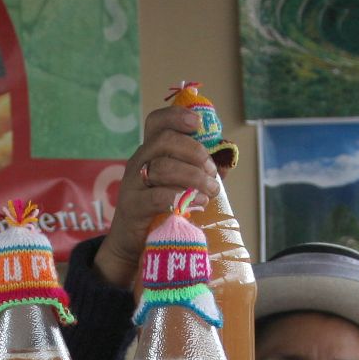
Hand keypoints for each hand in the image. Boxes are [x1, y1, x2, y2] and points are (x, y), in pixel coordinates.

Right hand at [96, 105, 221, 287]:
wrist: (131, 242)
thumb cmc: (160, 209)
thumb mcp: (181, 185)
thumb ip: (202, 170)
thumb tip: (228, 157)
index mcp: (150, 152)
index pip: (157, 122)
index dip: (176, 117)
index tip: (197, 123)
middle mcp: (139, 162)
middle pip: (164, 141)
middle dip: (194, 152)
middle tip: (212, 171)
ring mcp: (133, 184)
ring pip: (163, 167)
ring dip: (194, 177)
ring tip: (211, 191)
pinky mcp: (133, 207)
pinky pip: (158, 196)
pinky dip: (182, 197)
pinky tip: (198, 203)